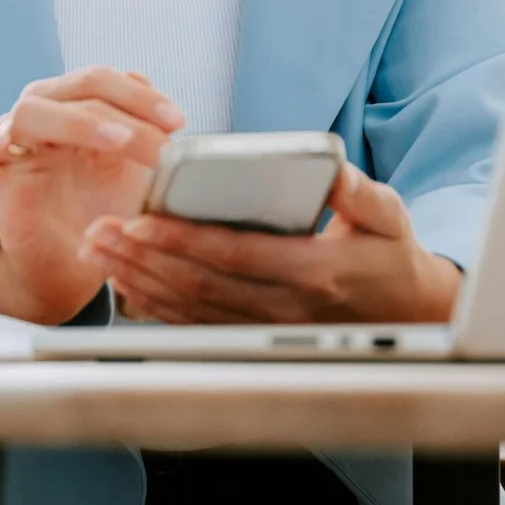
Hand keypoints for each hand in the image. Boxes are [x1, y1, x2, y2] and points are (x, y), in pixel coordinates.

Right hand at [0, 67, 185, 324]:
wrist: (74, 270)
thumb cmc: (107, 215)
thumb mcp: (141, 178)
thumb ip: (156, 147)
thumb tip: (182, 131)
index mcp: (78, 110)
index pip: (103, 81)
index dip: (141, 96)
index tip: (180, 123)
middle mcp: (43, 120)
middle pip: (68, 88)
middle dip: (120, 108)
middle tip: (158, 143)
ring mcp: (12, 150)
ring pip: (26, 112)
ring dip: (77, 120)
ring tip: (117, 142)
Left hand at [76, 163, 462, 323]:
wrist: (406, 316)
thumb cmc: (390, 257)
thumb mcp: (388, 217)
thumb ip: (359, 193)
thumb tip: (329, 168)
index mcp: (312, 271)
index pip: (235, 254)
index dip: (184, 239)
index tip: (142, 220)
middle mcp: (282, 307)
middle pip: (198, 282)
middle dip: (142, 256)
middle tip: (99, 231)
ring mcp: (264, 328)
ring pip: (188, 306)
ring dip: (138, 279)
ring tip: (98, 250)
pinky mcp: (253, 335)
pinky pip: (194, 324)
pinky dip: (154, 304)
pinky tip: (125, 282)